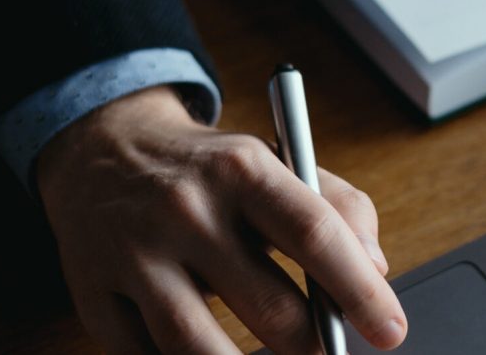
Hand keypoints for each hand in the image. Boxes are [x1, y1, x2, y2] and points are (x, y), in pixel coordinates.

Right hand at [37, 86, 406, 353]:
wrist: (103, 150)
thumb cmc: (211, 172)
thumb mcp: (277, 163)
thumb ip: (339, 207)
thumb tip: (375, 271)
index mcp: (242, 169)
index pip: (316, 234)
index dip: (360, 291)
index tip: (391, 331)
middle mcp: (185, 209)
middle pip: (268, 306)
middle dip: (313, 346)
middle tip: (326, 351)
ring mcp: (133, 256)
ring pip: (200, 350)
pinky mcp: (95, 296)